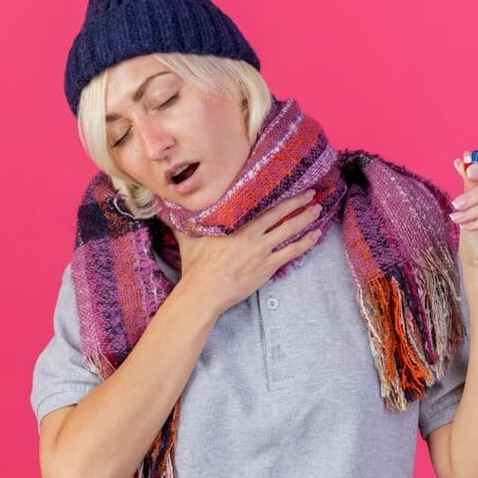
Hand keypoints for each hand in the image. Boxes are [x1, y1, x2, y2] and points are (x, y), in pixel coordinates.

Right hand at [172, 189, 323, 315]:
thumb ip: (181, 221)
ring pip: (289, 230)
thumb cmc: (196, 267)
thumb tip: (161, 205)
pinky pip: (291, 252)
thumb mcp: (188, 238)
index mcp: (235, 224)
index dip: (278, 196)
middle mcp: (252, 235)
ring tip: (317, 210)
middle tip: (311, 193)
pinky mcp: (267, 268)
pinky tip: (315, 236)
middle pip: (280, 214)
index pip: (262, 205)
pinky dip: (305, 243)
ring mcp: (262, 251)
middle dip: (298, 202)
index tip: (290, 186)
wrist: (204, 292)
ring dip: (305, 219)